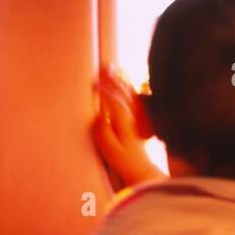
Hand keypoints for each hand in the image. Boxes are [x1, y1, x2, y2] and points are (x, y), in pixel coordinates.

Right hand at [93, 65, 163, 186]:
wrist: (141, 168)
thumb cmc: (122, 160)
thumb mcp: (109, 149)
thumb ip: (103, 131)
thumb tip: (99, 115)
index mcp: (124, 121)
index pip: (112, 100)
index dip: (103, 90)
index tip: (94, 81)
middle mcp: (133, 116)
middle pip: (121, 93)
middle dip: (112, 80)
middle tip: (103, 67)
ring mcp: (137, 117)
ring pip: (129, 93)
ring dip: (120, 80)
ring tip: (113, 67)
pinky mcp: (139, 119)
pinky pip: (135, 98)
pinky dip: (130, 87)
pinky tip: (126, 79)